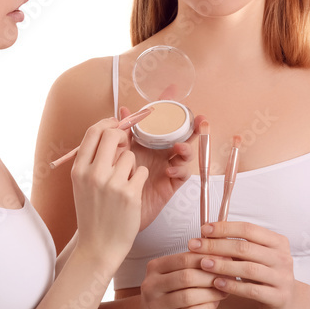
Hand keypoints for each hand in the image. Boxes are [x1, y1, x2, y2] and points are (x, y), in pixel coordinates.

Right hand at [69, 118, 147, 265]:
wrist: (98, 247)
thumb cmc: (92, 214)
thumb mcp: (82, 185)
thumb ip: (92, 161)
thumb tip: (108, 132)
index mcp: (78, 170)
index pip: (93, 132)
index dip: (107, 123)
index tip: (116, 123)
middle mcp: (93, 174)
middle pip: (112, 135)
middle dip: (123, 137)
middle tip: (126, 146)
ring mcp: (112, 184)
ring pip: (130, 156)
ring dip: (131, 166)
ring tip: (124, 184)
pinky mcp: (130, 194)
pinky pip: (141, 172)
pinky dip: (139, 180)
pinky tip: (131, 193)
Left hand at [119, 106, 197, 230]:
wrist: (110, 219)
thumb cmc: (111, 187)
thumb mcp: (115, 156)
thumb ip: (121, 133)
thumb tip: (123, 109)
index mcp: (145, 142)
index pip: (158, 120)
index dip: (167, 105)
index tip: (174, 89)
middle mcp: (158, 152)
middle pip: (180, 134)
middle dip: (192, 126)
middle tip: (199, 119)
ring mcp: (165, 167)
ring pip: (184, 153)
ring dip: (186, 147)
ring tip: (179, 148)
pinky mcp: (170, 184)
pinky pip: (181, 174)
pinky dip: (178, 169)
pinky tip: (169, 169)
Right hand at [139, 251, 227, 308]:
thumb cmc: (167, 291)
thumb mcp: (172, 272)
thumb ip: (191, 261)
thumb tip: (220, 250)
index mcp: (155, 267)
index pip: (184, 258)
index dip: (207, 259)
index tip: (225, 260)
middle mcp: (151, 285)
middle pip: (186, 277)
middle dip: (210, 277)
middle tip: (228, 277)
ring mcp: (155, 305)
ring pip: (188, 297)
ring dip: (211, 293)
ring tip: (224, 291)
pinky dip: (206, 308)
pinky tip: (215, 303)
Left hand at [190, 222, 298, 308]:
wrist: (289, 302)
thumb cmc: (266, 275)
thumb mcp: (257, 256)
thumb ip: (238, 246)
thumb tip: (207, 234)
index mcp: (277, 241)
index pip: (248, 229)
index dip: (225, 228)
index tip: (204, 229)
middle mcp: (282, 257)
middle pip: (246, 248)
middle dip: (217, 246)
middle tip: (196, 246)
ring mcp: (282, 278)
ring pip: (249, 268)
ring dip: (223, 265)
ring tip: (203, 264)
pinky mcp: (279, 297)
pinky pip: (252, 290)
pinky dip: (233, 286)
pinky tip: (217, 284)